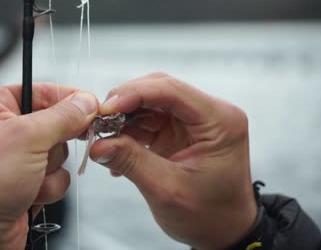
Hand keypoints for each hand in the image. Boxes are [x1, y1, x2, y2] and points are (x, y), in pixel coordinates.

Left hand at [0, 83, 97, 247]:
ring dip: (50, 169)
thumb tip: (85, 101)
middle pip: (53, 123)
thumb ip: (62, 117)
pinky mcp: (22, 180)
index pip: (40, 90)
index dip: (68, 99)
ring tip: (29, 179)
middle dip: (53, 144)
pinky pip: (55, 175)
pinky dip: (48, 186)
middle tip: (47, 151)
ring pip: (57, 152)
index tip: (92, 107)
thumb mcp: (25, 139)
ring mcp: (11, 156)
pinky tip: (29, 194)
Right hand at [90, 74, 256, 249]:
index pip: (172, 90)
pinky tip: (116, 148)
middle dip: (126, 102)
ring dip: (125, 117)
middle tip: (98, 119)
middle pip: (160, 90)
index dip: (135, 93)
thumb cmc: (209, 216)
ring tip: (103, 136)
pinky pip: (150, 121)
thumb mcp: (168, 190)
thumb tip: (98, 144)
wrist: (223, 231)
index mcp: (220, 121)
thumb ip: (132, 162)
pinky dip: (130, 131)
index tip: (105, 108)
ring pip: (152, 104)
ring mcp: (194, 122)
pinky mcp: (181, 132)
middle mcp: (210, 114)